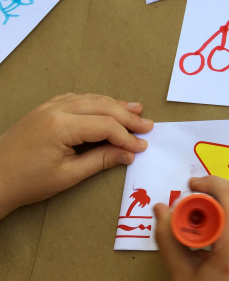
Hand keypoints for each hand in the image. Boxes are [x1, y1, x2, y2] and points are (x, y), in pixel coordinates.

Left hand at [0, 93, 153, 217]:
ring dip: (114, 105)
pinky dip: (96, 102)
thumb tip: (128, 154)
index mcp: (61, 126)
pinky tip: (107, 106)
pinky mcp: (44, 109)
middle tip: (147, 126)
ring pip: (90, 99)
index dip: (127, 136)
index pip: (105, 125)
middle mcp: (56, 109)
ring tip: (136, 110)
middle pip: (102, 106)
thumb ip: (101, 160)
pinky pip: (76, 99)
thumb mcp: (69, 175)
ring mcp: (48, 106)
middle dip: (127, 117)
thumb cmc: (28, 182)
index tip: (141, 147)